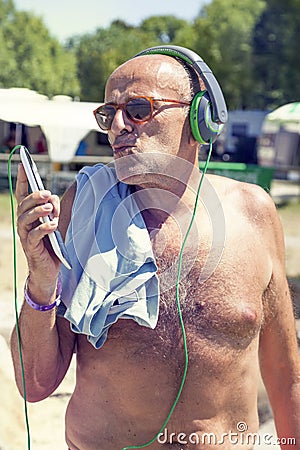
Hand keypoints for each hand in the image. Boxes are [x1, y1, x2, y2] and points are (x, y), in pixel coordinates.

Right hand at [16, 164, 60, 292]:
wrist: (49, 268)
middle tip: (47, 193)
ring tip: (50, 208)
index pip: (23, 193)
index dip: (23, 179)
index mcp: (28, 214)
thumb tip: (52, 199)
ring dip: (38, 210)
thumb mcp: (54, 220)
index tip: (24, 164)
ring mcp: (25, 235)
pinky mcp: (31, 247)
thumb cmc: (52, 242)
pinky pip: (34, 235)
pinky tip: (53, 225)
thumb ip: (53, 207)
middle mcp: (23, 222)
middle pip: (24, 203)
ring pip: (25, 217)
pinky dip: (44, 228)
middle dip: (35, 196)